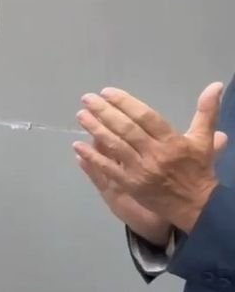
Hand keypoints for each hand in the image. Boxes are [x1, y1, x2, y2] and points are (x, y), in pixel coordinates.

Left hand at [73, 83, 227, 231]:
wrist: (197, 206)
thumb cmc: (198, 170)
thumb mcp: (204, 139)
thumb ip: (206, 111)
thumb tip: (214, 85)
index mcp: (172, 141)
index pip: (145, 117)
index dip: (125, 103)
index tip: (107, 92)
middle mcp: (155, 154)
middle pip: (126, 129)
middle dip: (104, 112)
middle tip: (87, 99)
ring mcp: (140, 170)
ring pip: (115, 146)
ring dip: (95, 129)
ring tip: (81, 115)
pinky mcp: (130, 185)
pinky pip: (108, 169)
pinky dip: (92, 157)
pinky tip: (77, 146)